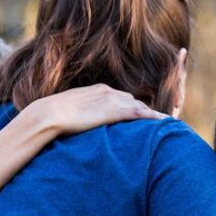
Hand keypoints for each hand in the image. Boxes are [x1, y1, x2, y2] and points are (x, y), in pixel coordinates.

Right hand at [21, 84, 166, 135]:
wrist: (48, 114)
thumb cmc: (53, 116)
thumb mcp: (72, 111)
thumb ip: (84, 113)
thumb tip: (85, 123)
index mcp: (99, 90)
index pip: (123, 98)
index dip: (134, 108)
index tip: (142, 116)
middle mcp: (109, 92)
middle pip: (135, 101)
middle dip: (147, 112)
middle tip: (161, 122)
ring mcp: (113, 100)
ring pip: (140, 107)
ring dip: (153, 116)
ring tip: (167, 125)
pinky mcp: (114, 110)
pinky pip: (140, 113)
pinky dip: (154, 118)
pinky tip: (165, 123)